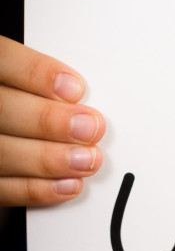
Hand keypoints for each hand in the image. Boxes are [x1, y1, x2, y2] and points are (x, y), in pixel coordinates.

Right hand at [0, 36, 105, 205]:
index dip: (36, 73)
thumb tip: (82, 92)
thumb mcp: (29, 79)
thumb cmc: (27, 100)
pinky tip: (69, 184)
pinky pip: (3, 188)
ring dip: (50, 159)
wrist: (11, 130)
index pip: (4, 60)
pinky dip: (38, 189)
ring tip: (86, 159)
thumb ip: (45, 80)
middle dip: (50, 121)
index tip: (75, 88)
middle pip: (3, 110)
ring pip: (3, 152)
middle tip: (90, 128)